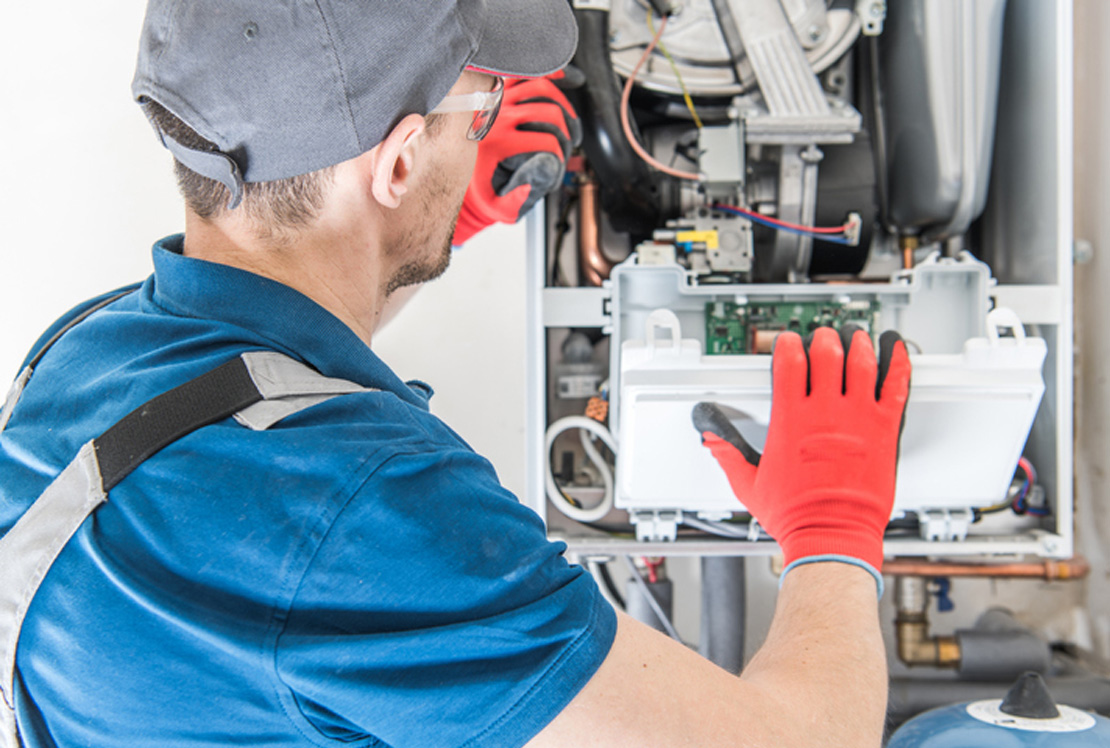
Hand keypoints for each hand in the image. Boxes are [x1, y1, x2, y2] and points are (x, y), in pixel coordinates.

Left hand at [452, 75, 580, 245]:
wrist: (453, 168)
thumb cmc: (479, 186)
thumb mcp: (496, 204)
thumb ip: (518, 200)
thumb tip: (543, 173)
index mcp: (498, 143)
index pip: (546, 141)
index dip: (561, 155)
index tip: (559, 164)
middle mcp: (497, 116)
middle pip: (549, 112)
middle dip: (566, 133)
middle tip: (567, 146)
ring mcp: (498, 98)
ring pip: (542, 87)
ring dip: (562, 104)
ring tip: (567, 123)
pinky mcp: (498, 88)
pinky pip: (525, 73)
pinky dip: (546, 74)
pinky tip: (561, 81)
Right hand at [692, 326, 910, 582]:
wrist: (832, 536)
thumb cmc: (795, 515)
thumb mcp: (748, 484)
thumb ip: (728, 455)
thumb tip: (711, 439)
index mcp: (790, 420)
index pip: (788, 362)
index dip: (787, 345)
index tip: (788, 342)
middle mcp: (824, 412)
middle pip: (826, 353)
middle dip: (823, 338)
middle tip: (824, 337)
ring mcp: (857, 418)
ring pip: (861, 362)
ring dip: (858, 343)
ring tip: (856, 336)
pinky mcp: (884, 430)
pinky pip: (896, 387)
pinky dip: (897, 363)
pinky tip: (896, 351)